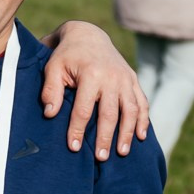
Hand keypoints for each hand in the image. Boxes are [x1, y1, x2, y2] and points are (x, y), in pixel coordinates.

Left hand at [42, 21, 149, 159]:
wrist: (88, 35)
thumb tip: (50, 114)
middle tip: (101, 158)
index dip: (78, 130)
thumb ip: (50, 90)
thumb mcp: (53, 68)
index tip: (74, 148)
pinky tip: (141, 137)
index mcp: (91, 74)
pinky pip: (142, 102)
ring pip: (131, 110)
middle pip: (110, 114)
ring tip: (122, 153)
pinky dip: (143, 120)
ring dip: (127, 133)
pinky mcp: (133, 80)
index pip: (84, 109)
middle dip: (105, 137)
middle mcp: (112, 77)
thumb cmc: (67, 55)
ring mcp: (126, 79)